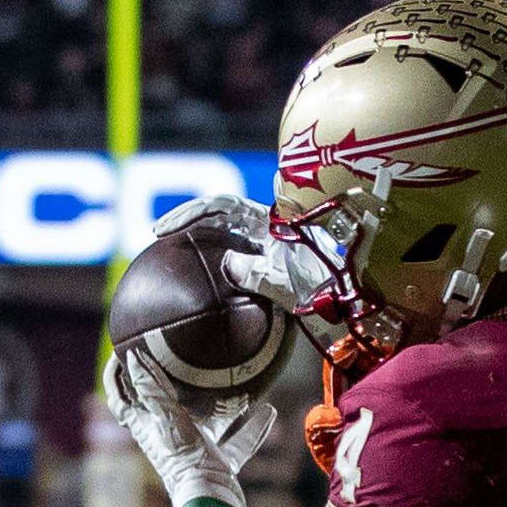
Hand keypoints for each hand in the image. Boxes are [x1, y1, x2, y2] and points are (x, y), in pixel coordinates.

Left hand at [102, 348, 274, 506]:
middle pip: (168, 405)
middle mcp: (170, 436)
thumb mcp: (168, 420)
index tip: (121, 351)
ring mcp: (196, 449)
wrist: (212, 500)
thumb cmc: (185, 461)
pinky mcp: (218, 462)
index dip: (116, 376)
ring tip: (241, 387)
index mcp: (149, 427)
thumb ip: (153, 390)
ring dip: (224, 405)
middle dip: (178, 384)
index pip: (121, 399)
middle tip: (188, 360)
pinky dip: (252, 428)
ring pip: (209, 422)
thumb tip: (136, 358)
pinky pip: (236, 441)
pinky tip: (268, 413)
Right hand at [151, 192, 336, 321]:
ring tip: (166, 245)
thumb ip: (261, 274)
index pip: (223, 205)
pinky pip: (229, 255)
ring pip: (220, 231)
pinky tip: (192, 272)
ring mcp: (261, 244)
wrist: (348, 302)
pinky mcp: (261, 263)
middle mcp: (264, 227)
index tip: (168, 227)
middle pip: (216, 213)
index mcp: (270, 221)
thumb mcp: (292, 282)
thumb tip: (230, 264)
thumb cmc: (324, 289)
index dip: (193, 211)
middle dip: (186, 219)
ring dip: (195, 235)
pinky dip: (209, 258)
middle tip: (158, 232)